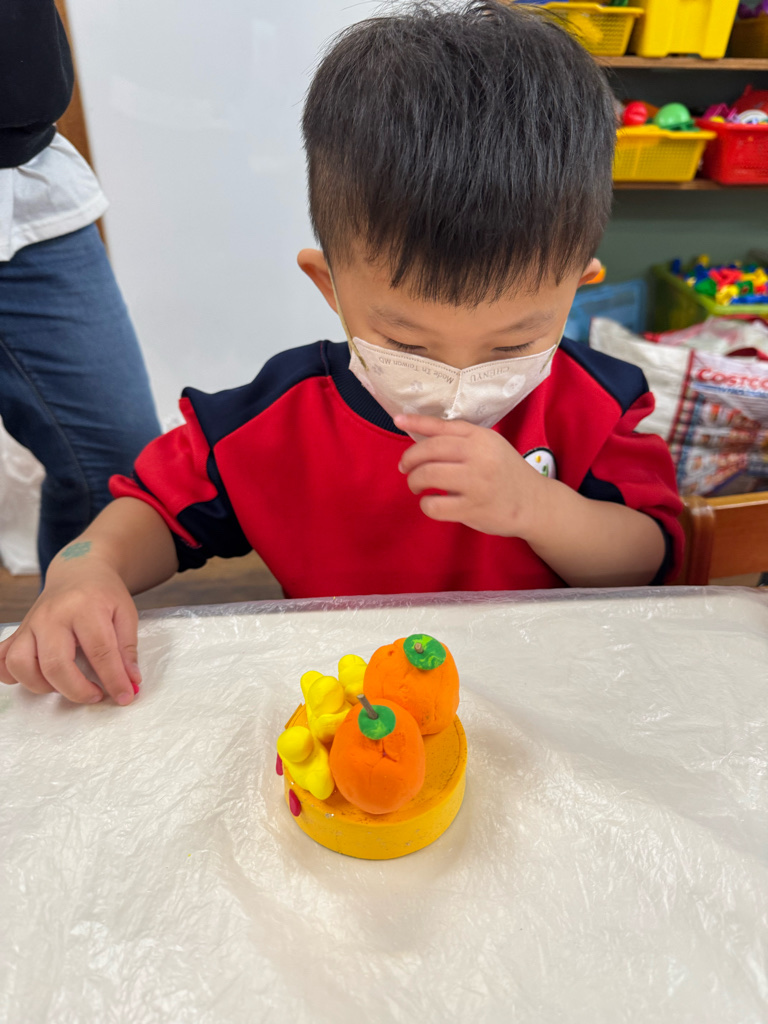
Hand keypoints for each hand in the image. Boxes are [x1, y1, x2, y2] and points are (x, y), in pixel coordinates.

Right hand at [0, 558, 140, 705]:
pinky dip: (13, 675)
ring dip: (43, 686)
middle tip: (96, 694)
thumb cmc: (104, 593)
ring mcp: (30, 623)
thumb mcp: (126, 613)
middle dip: (77, 690)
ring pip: (21, 664)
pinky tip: (36, 677)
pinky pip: (3, 659)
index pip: (99, 652)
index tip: (125, 696)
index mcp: (84, 607)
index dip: (113, 680)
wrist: (78, 571)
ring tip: (66, 685)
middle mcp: (52, 615)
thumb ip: (127, 649)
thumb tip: (131, 682)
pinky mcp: (19, 631)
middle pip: (55, 664)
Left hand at [395, 413, 543, 536]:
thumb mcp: (489, 446)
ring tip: (417, 485)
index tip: (398, 420)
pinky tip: (432, 502)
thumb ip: (461, 439)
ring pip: (428, 475)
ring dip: (414, 480)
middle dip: (409, 459)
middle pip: (430, 450)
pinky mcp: (473, 508)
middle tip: (405, 467)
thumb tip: (420, 434)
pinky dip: (426, 504)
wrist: (533, 502)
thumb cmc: (505, 472)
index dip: (417, 422)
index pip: (442, 426)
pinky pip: (434, 505)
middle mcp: (480, 456)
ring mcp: (477, 483)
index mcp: (482, 437)